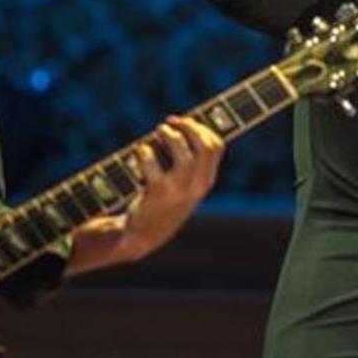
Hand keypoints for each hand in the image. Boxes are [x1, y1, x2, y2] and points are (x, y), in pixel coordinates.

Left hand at [121, 115, 225, 259]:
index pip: (217, 146)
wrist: (142, 236)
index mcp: (206, 182)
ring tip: (158, 131)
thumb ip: (187, 163)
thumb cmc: (161, 205)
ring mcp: (179, 190)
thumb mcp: (182, 187)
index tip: (185, 121)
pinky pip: (153, 162)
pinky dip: (145, 152)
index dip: (201, 127)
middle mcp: (197, 186)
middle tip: (171, 122)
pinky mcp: (158, 193)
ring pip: (183, 153)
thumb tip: (179, 126)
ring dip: (170, 135)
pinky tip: (140, 152)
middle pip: (205, 146)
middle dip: (189, 127)